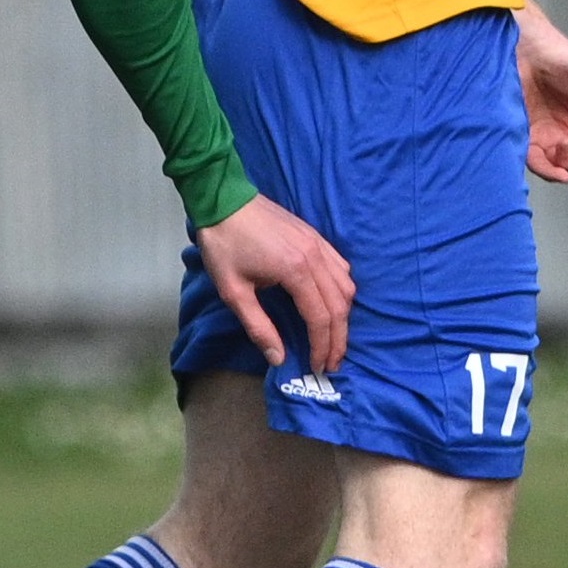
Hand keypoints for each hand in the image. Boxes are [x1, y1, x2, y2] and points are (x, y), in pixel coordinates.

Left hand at [196, 193, 353, 375]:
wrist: (222, 199)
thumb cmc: (224, 244)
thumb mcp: (233, 291)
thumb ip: (258, 326)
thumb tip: (278, 358)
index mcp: (295, 271)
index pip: (320, 318)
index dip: (322, 347)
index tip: (318, 368)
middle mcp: (315, 257)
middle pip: (339, 306)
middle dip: (338, 339)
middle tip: (332, 363)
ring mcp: (318, 243)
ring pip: (346, 286)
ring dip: (343, 316)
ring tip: (334, 339)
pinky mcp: (315, 236)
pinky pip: (341, 267)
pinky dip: (342, 291)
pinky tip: (332, 303)